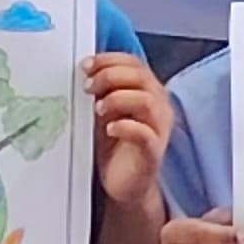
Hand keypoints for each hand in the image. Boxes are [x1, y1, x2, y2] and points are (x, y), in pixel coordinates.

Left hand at [88, 52, 172, 210]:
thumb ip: (100, 90)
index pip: (134, 64)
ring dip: (117, 98)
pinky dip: (125, 127)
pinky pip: (145, 134)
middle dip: (110, 76)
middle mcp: (159, 106)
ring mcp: (159, 129)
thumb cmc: (114, 145)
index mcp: (148, 91)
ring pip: (146, 101)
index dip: (110, 60)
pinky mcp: (153, 152)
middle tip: (88, 86)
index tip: (86, 65)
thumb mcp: (104, 111)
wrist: (124, 183)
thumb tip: (84, 69)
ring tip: (98, 108)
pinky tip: (109, 129)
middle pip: (141, 77)